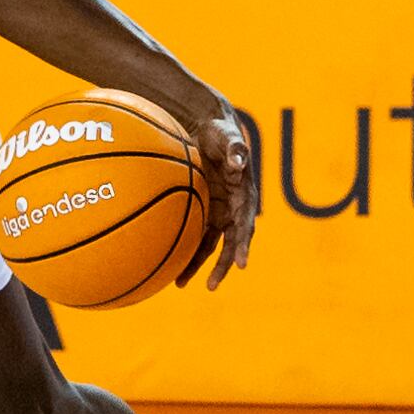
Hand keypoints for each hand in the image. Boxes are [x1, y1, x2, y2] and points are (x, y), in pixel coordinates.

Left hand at [177, 106, 256, 290]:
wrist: (208, 128)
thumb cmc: (221, 132)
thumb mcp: (229, 137)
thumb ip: (236, 150)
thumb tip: (238, 163)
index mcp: (244, 196)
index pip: (246, 225)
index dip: (244, 245)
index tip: (242, 264)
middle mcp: (232, 208)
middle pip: (229, 244)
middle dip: (222, 266)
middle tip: (211, 286)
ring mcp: (217, 211)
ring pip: (209, 245)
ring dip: (197, 265)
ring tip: (180, 284)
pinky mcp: (202, 209)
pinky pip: (194, 233)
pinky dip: (184, 248)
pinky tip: (168, 263)